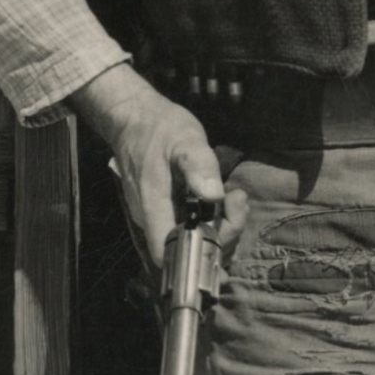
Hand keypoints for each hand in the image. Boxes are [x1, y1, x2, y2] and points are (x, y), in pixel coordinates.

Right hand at [74, 64, 226, 270]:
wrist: (136, 119)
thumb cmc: (160, 128)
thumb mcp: (185, 140)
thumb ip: (198, 166)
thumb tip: (214, 196)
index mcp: (153, 207)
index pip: (170, 253)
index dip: (199, 254)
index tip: (226, 225)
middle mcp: (152, 220)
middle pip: (188, 250)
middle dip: (222, 233)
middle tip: (238, 200)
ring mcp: (158, 217)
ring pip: (193, 241)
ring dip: (222, 227)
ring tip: (236, 198)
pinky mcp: (167, 212)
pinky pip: (191, 228)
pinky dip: (213, 221)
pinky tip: (226, 201)